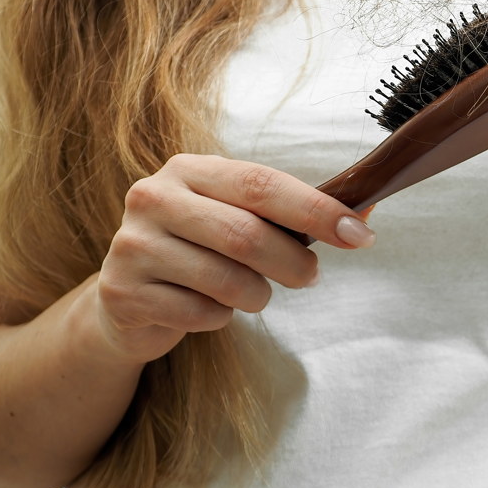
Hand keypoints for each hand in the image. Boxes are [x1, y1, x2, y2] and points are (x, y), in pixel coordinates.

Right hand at [96, 154, 375, 363]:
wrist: (130, 298)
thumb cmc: (202, 250)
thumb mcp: (241, 219)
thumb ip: (296, 216)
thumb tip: (366, 219)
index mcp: (190, 170)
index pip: (263, 184)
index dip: (318, 211)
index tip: (361, 235)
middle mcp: (154, 198)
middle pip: (247, 235)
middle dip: (294, 263)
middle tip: (312, 276)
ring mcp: (132, 245)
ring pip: (227, 280)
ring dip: (258, 295)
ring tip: (254, 292)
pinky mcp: (122, 293)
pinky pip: (201, 314)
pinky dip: (221, 318)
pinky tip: (209, 307)